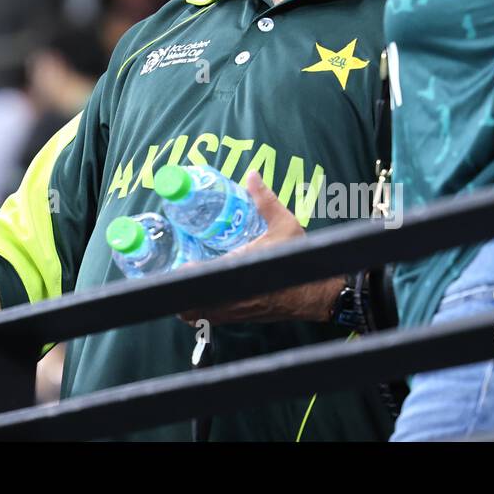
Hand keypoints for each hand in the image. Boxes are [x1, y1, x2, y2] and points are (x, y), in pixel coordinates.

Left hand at [177, 173, 342, 325]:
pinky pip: (210, 319)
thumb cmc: (300, 260)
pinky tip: (201, 291)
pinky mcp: (240, 319)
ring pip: (198, 315)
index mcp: (241, 270)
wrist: (318, 294)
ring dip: (187, 302)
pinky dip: (200, 310)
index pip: (203, 278)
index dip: (184, 274)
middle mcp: (233, 295)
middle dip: (178, 290)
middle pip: (191, 305)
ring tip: (183, 281)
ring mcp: (235, 312)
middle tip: (175, 270)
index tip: (179, 262)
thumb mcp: (285, 225)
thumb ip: (265, 200)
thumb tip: (251, 175)